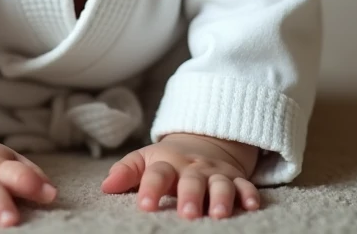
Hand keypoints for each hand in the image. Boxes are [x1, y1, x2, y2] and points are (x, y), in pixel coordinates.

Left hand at [101, 133, 260, 218]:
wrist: (204, 142)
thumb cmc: (169, 160)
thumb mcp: (146, 160)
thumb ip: (127, 172)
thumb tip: (105, 186)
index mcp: (169, 164)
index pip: (157, 174)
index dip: (150, 188)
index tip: (144, 205)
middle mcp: (194, 168)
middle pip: (192, 180)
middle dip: (190, 196)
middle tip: (186, 213)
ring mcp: (216, 173)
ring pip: (221, 183)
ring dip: (221, 197)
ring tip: (219, 214)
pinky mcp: (235, 178)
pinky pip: (245, 185)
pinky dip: (249, 194)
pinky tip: (252, 205)